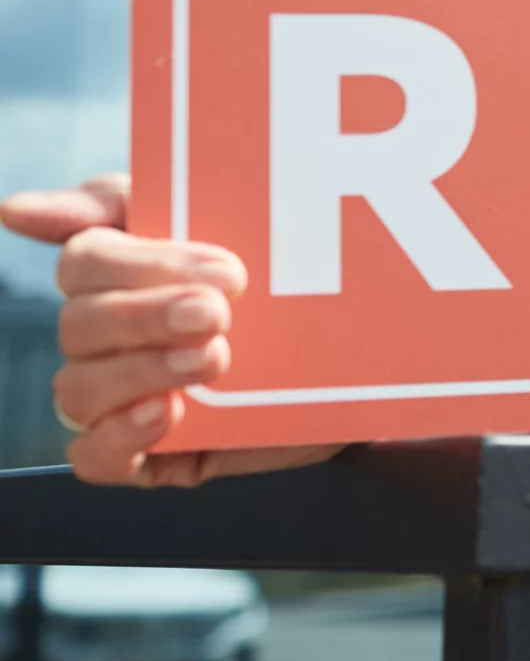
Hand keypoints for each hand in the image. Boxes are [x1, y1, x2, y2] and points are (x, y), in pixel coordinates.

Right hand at [0, 175, 343, 487]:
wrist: (363, 361)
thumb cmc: (281, 277)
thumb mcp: (223, 218)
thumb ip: (118, 202)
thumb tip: (12, 209)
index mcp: (115, 274)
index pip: (83, 262)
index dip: (145, 265)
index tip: (227, 270)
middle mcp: (104, 337)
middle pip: (80, 324)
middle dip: (149, 317)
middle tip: (219, 313)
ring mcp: (119, 398)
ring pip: (79, 389)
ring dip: (143, 371)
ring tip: (213, 359)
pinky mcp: (147, 454)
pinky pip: (94, 458)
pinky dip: (119, 437)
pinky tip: (166, 413)